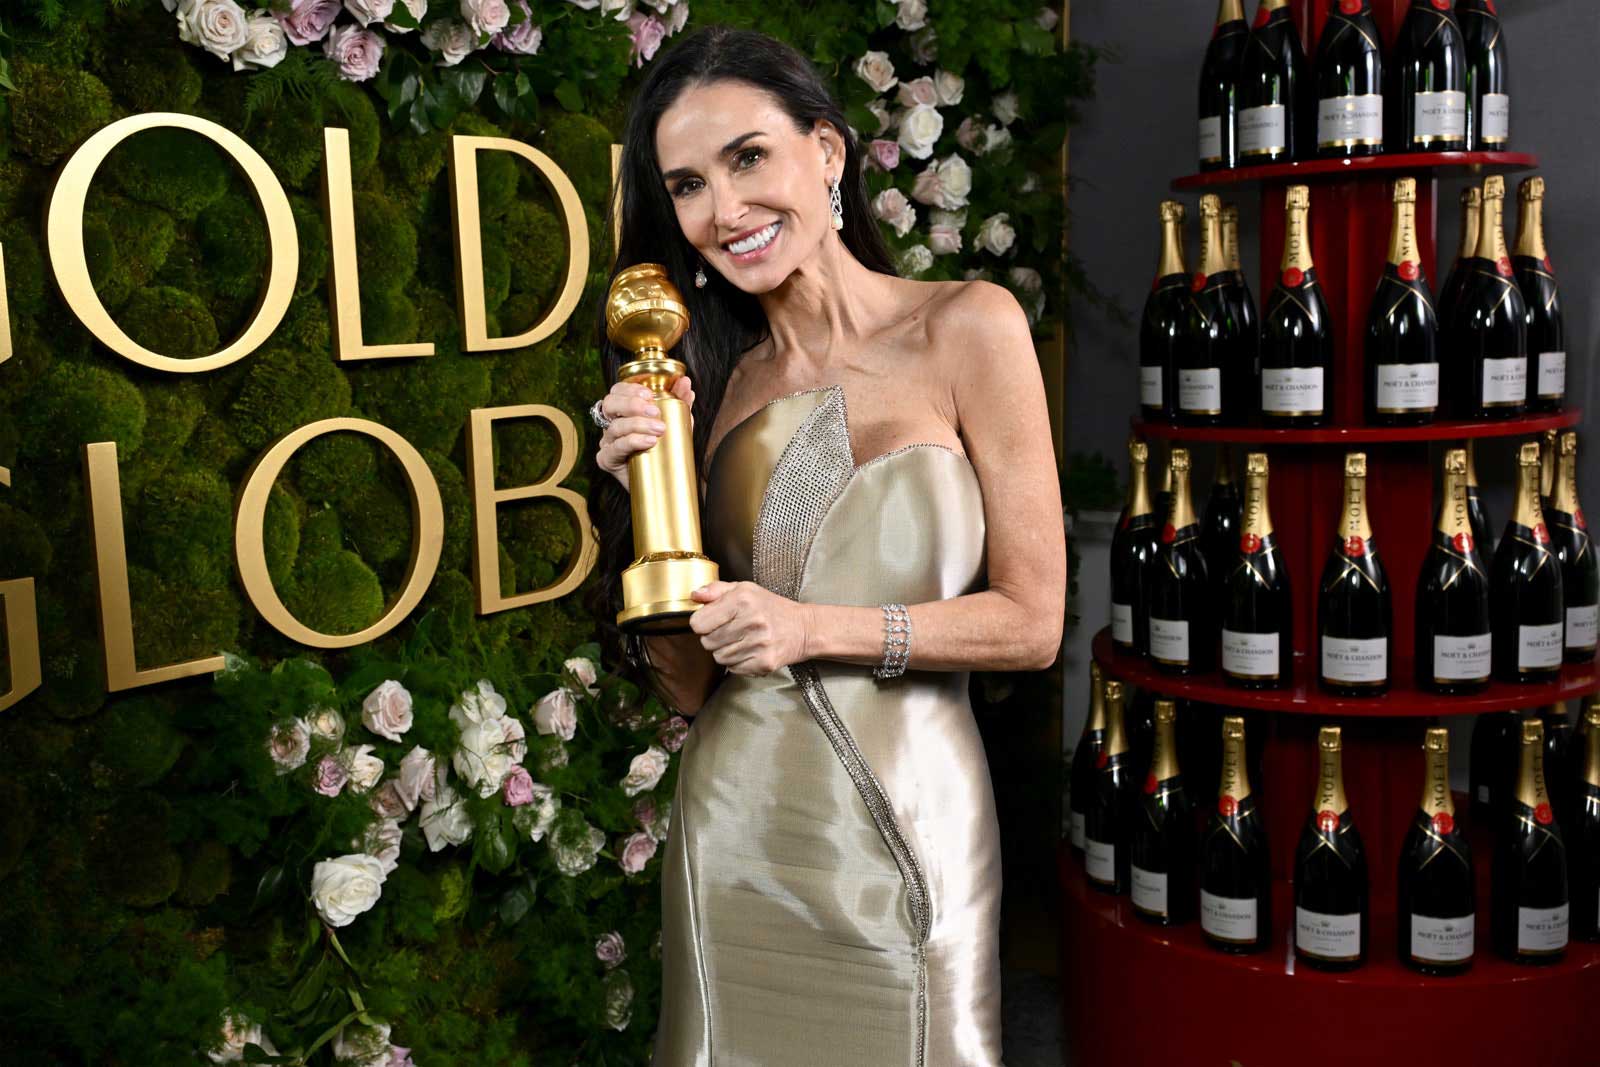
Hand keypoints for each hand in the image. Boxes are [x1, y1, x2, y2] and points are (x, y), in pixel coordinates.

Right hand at [595, 375, 696, 492]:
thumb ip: (679, 404)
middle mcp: (611, 425)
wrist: (662, 485)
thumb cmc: (664, 451)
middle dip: (632, 404)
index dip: (630, 389)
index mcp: (622, 413)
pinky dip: (632, 442)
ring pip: (615, 427)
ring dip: (638, 425)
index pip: (617, 392)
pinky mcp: (607, 461)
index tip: (649, 393)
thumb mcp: (675, 425)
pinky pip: (616, 448)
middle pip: (610, 405)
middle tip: (655, 412)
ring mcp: (608, 443)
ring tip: (659, 429)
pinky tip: (648, 441)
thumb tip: (686, 383)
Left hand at [688, 580, 811, 675]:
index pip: (699, 623)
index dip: (702, 622)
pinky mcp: (763, 663)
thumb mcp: (744, 589)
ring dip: (725, 650)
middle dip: (713, 637)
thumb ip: (716, 590)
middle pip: (706, 642)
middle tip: (730, 630)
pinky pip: (732, 668)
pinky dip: (737, 662)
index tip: (713, 620)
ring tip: (741, 640)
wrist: (803, 628)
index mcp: (742, 600)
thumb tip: (695, 596)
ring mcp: (758, 645)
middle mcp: (751, 622)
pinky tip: (749, 650)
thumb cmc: (771, 607)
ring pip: (718, 657)